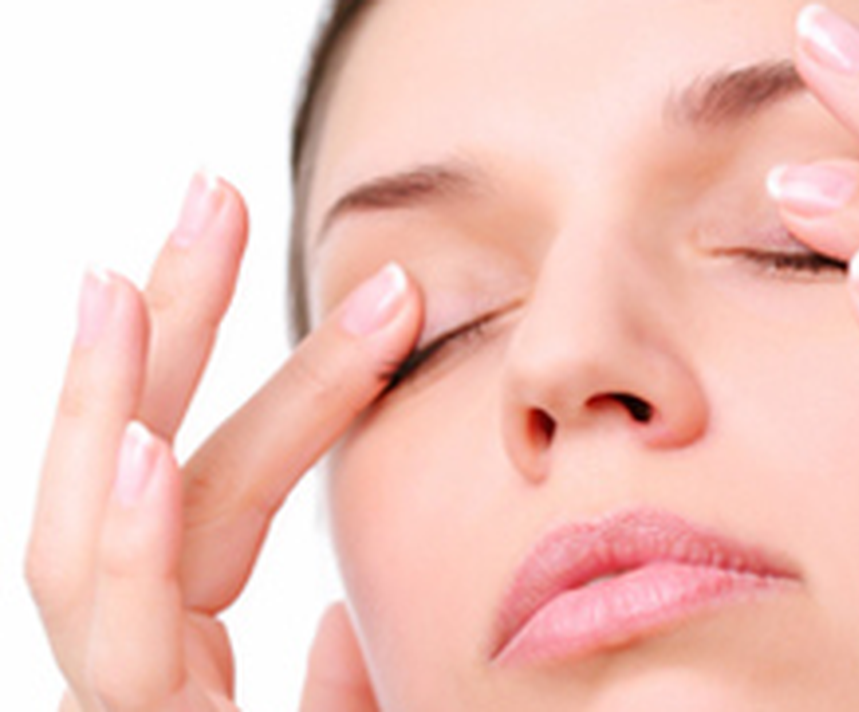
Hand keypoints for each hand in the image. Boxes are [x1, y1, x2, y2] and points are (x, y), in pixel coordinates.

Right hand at [25, 174, 420, 709]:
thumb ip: (337, 689)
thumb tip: (335, 622)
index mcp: (184, 645)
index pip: (222, 489)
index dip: (285, 384)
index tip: (380, 293)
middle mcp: (133, 654)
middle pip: (146, 470)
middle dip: (170, 329)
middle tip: (214, 191)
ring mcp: (115, 696)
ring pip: (93, 536)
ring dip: (106, 404)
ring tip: (122, 282)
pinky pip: (125, 645)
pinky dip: (132, 549)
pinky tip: (144, 448)